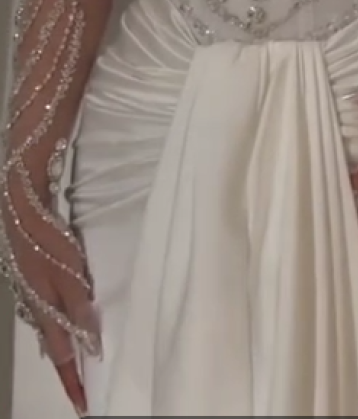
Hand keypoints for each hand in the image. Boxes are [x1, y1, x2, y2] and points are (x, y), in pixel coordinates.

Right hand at [1, 156, 99, 415]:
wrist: (20, 207)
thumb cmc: (48, 240)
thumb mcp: (70, 276)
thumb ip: (78, 310)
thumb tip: (88, 348)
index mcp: (44, 311)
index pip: (63, 357)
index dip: (73, 382)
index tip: (84, 406)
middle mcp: (33, 307)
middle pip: (53, 346)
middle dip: (67, 367)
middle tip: (81, 386)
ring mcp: (29, 291)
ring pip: (47, 328)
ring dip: (61, 345)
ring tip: (75, 362)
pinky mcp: (29, 275)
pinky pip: (43, 310)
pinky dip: (54, 323)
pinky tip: (60, 320)